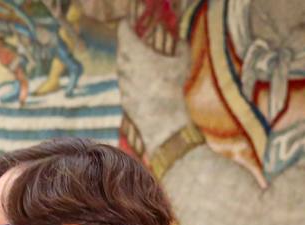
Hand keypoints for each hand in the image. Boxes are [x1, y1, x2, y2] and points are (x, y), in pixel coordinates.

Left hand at [116, 19, 191, 150]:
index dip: (125, 25)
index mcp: (136, 54)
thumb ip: (181, 47)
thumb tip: (181, 41)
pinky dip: (131, 79)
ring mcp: (122, 84)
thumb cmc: (173, 89)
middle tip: (134, 39)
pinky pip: (125, 84)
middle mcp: (124, 67)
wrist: (162, 121)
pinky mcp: (123, 98)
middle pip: (121, 49)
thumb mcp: (182, 63)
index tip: (127, 22)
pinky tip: (141, 81)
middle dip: (127, 43)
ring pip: (122, 68)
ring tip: (139, 60)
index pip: (124, 32)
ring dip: (128, 62)